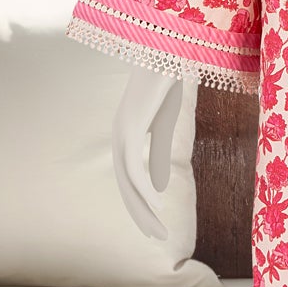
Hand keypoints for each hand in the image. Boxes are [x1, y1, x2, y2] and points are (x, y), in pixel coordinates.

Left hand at [112, 68, 182, 239]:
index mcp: (127, 133)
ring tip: (158, 230)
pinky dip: (144, 190)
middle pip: (125, 184)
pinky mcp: (131, 128)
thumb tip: (157, 181)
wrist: (167, 50)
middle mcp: (120, 135)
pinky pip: (135, 167)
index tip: (154, 222)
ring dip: (143, 209)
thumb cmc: (167, 81)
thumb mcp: (166, 122)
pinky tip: (158, 206)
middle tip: (156, 236)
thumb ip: (160, 149)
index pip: (129, 176)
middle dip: (139, 213)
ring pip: (127, 181)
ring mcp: (123, 132)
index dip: (140, 202)